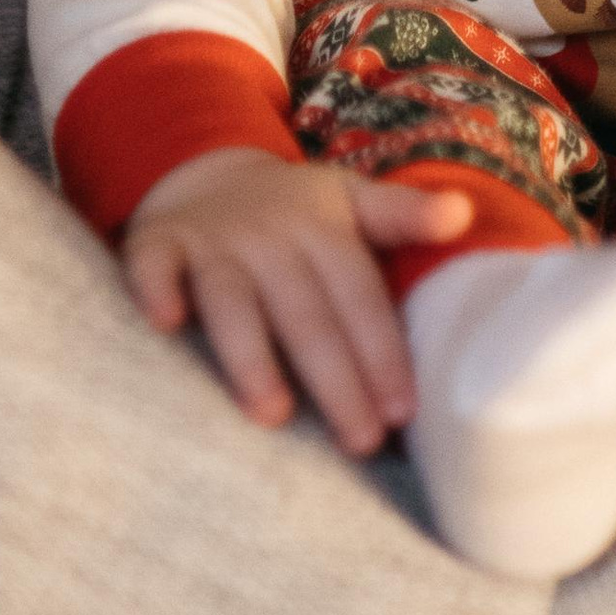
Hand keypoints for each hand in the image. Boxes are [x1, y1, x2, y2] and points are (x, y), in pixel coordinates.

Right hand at [121, 148, 471, 455]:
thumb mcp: (350, 200)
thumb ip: (403, 217)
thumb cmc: (292, 210)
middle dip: (334, 377)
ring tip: (272, 414)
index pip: (358, 295)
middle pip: (304, 312)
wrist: (205, 172)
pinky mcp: (156, 243)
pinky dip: (156, 290)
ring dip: (251, 353)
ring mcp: (211, 241)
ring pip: (232, 300)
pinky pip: (152, 265)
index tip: (401, 412)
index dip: (380, 352)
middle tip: (359, 442)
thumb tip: (463, 213)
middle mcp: (267, 235)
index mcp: (322, 228)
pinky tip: (165, 324)